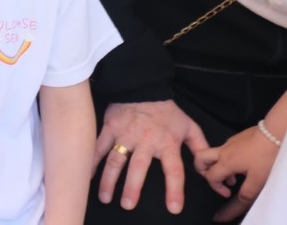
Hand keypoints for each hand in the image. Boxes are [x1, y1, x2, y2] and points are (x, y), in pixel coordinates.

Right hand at [94, 101, 209, 214]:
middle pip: (138, 167)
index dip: (174, 190)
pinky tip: (88, 175)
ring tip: (105, 197)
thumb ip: (199, 147)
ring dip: (109, 180)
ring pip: (116, 160)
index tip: (174, 208)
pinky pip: (99, 147)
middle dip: (132, 187)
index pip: (173, 170)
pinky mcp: (110, 129)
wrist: (142, 87)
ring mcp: (125, 135)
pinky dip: (92, 162)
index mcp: (167, 143)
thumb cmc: (166, 111)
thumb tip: (206, 167)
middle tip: (128, 205)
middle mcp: (145, 141)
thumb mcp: (188, 126)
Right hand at [194, 125, 279, 221]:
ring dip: (217, 166)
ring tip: (233, 175)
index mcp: (225, 162)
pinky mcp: (237, 138)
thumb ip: (246, 192)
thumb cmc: (265, 156)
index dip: (216, 188)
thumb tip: (239, 202)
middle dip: (201, 170)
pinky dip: (227, 159)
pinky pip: (225, 150)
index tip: (227, 193)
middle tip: (214, 179)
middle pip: (200, 158)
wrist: (273, 133)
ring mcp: (229, 143)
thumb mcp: (258, 179)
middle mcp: (223, 151)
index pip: (210, 177)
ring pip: (213, 154)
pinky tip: (243, 163)